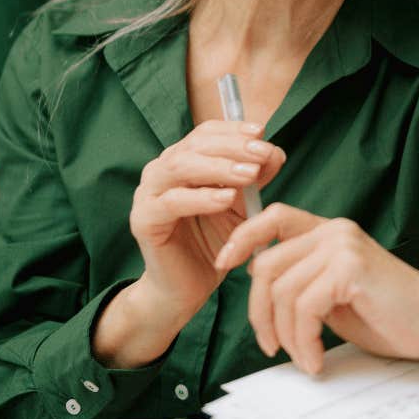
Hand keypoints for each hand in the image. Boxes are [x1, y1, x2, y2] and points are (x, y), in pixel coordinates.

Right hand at [129, 121, 286, 326]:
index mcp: (181, 161)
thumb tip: (275, 152)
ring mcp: (148, 194)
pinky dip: (201, 198)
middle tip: (262, 153)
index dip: (233, 129)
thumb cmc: (213, 242)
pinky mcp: (143, 220)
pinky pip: (172, 203)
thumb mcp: (241, 205)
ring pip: (180, 167)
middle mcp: (160, 171)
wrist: (186, 289)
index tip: (262, 132)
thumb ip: (254, 178)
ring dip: (218, 167)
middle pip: (194, 145)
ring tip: (249, 174)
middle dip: (232, 146)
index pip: (204, 133)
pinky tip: (226, 199)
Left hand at [213, 203, 418, 373]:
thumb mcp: (336, 295)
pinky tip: (317, 360)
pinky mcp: (350, 268)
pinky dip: (304, 341)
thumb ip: (303, 283)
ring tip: (305, 359)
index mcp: (329, 232)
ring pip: (281, 291)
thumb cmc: (390, 314)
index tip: (224, 263)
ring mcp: (342, 247)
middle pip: (266, 265)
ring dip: (285, 336)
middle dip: (259, 313)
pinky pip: (303, 308)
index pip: (274, 216)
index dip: (243, 236)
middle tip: (271, 347)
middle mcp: (334, 231)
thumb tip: (259, 289)